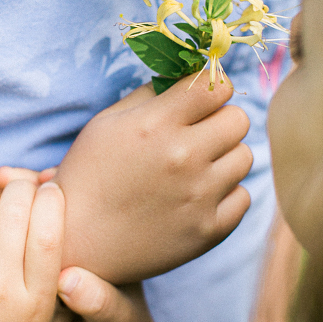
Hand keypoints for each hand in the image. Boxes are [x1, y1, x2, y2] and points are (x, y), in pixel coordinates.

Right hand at [0, 76, 251, 283]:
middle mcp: (183, 157)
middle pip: (239, 119)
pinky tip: (197, 197)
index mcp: (157, 125)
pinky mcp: (209, 230)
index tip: (201, 98)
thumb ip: (151, 95)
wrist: (77, 244)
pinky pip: (243, 197)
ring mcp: (200, 196)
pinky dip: (225, 195)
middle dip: (220, 120)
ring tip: (196, 168)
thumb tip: (188, 77)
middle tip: (200, 134)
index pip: (216, 85)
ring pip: (245, 157)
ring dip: (224, 158)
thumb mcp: (106, 123)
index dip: (211, 87)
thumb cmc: (88, 176)